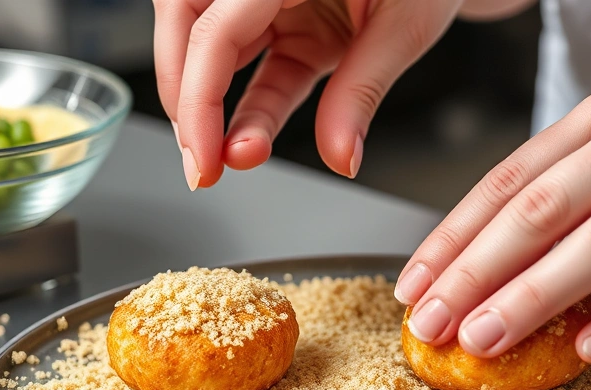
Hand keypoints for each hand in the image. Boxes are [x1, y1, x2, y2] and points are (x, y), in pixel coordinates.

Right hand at [153, 0, 462, 188]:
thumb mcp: (405, 26)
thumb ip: (360, 91)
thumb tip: (339, 155)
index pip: (215, 29)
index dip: (197, 97)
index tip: (201, 157)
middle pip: (190, 28)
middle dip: (186, 99)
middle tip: (199, 165)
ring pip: (214, 50)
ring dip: (210, 108)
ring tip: (219, 160)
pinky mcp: (290, 24)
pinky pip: (259, 69)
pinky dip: (250, 109)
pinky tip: (249, 144)